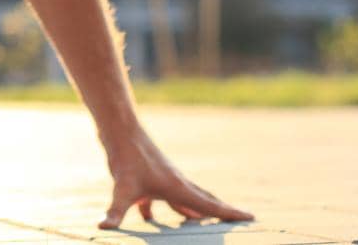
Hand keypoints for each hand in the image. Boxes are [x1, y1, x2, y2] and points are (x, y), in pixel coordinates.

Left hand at [98, 127, 254, 230]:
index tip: (253, 217)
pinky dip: (161, 210)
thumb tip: (104, 227)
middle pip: (204, 201)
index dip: (230, 213)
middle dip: (220, 212)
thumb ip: (116, 211)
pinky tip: (149, 220)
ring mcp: (164, 179)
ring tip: (202, 224)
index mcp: (177, 188)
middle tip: (240, 218)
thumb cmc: (125, 158)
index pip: (209, 205)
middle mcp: (176, 183)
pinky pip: (161, 199)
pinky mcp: (149, 178)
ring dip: (194, 213)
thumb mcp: (122, 189)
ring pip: (185, 200)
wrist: (119, 130)